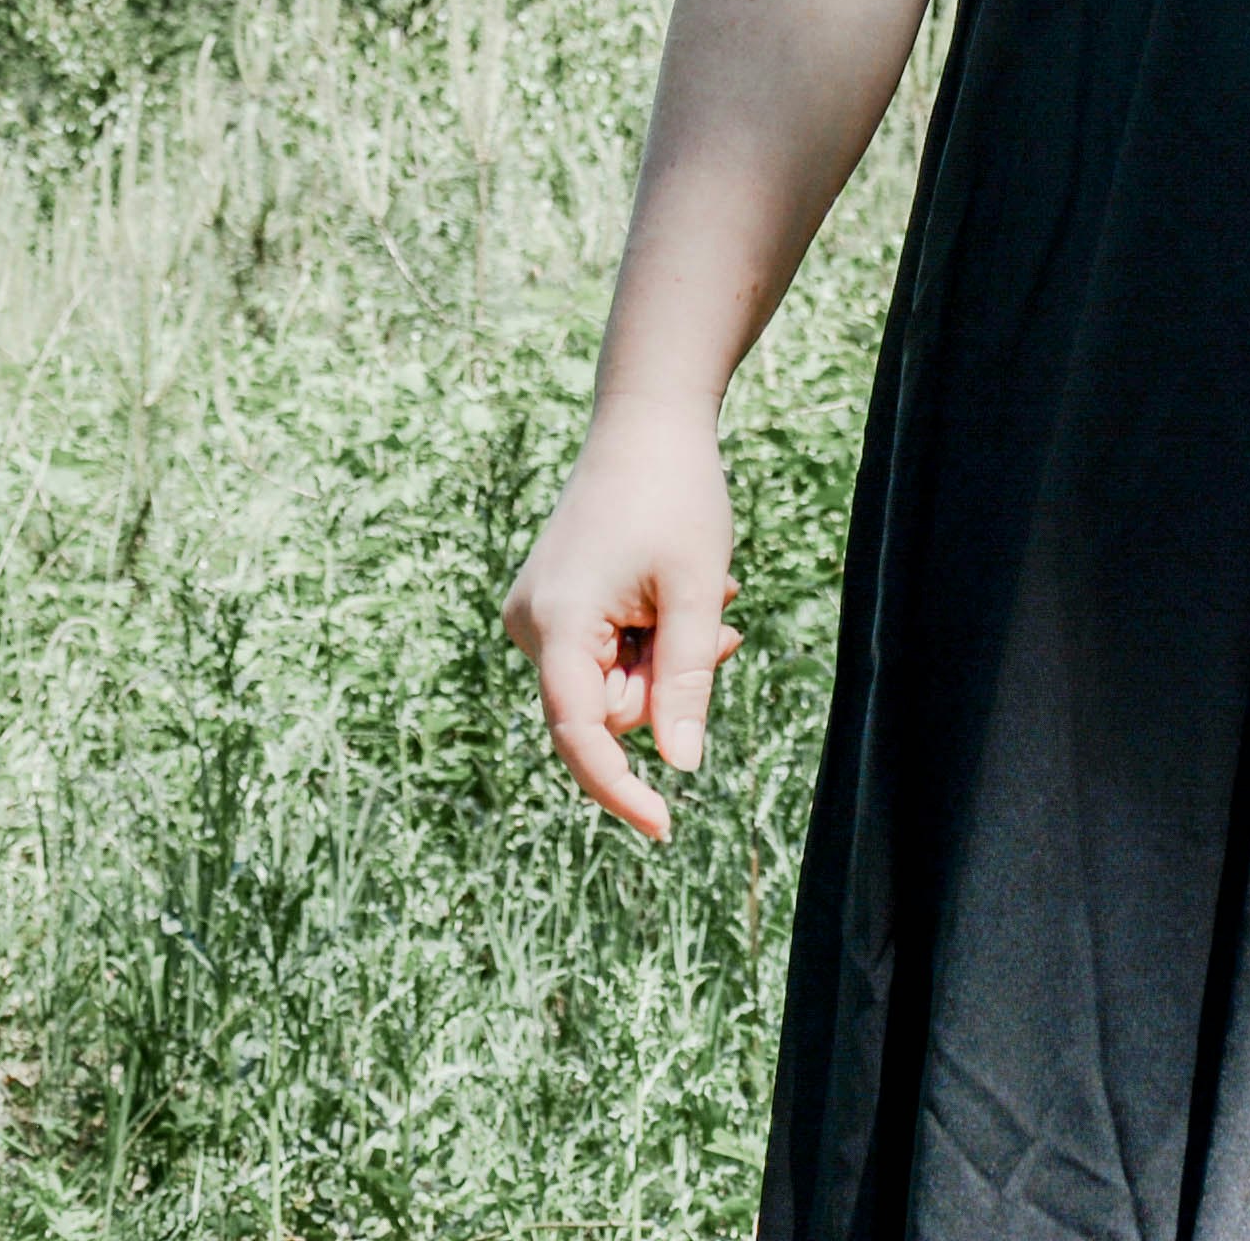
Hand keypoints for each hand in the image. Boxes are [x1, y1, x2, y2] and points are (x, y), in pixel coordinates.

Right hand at [503, 403, 735, 840]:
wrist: (647, 422)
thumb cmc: (676, 495)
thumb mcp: (694, 592)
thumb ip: (686, 679)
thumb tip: (680, 765)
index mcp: (557, 624)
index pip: (581, 734)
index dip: (620, 788)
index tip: (665, 828)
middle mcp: (532, 626)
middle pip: (607, 709)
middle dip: (666, 685)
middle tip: (716, 629)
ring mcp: (539, 616)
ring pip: (613, 684)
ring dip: (665, 657)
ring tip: (701, 597)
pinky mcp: (554, 607)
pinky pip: (607, 656)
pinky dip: (649, 640)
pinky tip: (673, 592)